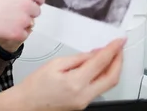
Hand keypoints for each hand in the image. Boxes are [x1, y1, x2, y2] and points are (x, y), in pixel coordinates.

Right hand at [0, 0, 44, 41]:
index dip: (35, 0)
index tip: (32, 3)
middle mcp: (27, 3)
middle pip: (36, 10)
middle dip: (27, 12)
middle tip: (13, 13)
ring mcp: (24, 18)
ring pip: (30, 23)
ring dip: (21, 23)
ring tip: (5, 20)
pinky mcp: (18, 32)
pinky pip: (24, 34)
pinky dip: (16, 33)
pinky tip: (5, 28)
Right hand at [0, 38, 124, 110]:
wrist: (27, 104)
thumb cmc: (35, 85)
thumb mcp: (54, 64)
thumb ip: (77, 59)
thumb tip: (94, 54)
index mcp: (75, 82)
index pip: (100, 62)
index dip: (112, 50)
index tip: (118, 41)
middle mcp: (84, 95)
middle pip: (112, 78)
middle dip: (119, 61)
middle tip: (119, 48)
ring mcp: (85, 102)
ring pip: (108, 85)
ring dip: (113, 69)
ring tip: (111, 55)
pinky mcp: (84, 104)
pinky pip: (99, 88)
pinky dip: (103, 76)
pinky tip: (99, 68)